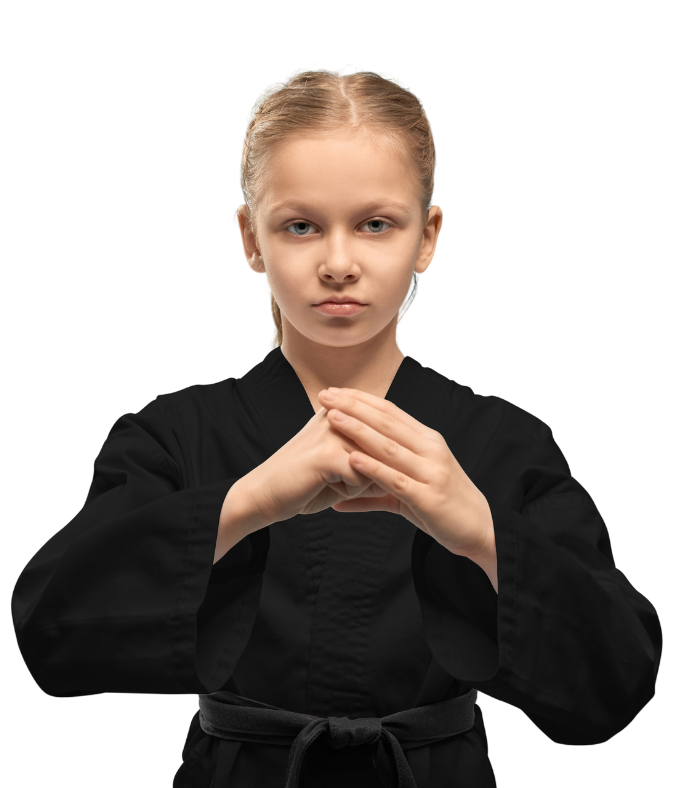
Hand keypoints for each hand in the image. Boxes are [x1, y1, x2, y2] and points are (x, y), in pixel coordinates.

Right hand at [246, 405, 390, 524]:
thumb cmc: (307, 482)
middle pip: (384, 448)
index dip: (378, 459)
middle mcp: (340, 414)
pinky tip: (324, 485)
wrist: (265, 494)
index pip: (386, 432)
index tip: (347, 466)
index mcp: (344, 411)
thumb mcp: (343, 463)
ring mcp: (333, 431)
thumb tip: (404, 462)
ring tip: (331, 480)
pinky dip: (349, 490)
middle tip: (338, 477)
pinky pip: (362, 477)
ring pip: (376, 463)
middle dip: (371, 472)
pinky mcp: (328, 452)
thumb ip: (373, 456)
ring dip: (360, 482)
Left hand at [319, 388, 493, 558]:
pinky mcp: (428, 497)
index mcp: (427, 440)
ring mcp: (431, 472)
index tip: (335, 391)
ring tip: (332, 418)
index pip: (390, 412)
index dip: (361, 400)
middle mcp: (431, 450)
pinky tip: (352, 460)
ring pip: (389, 447)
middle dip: (353, 407)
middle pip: (387, 422)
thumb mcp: (409, 492)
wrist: (481, 529)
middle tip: (325, 395)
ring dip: (358, 430)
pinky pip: (396, 480)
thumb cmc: (442, 507)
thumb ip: (373, 492)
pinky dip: (373, 468)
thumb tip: (338, 501)